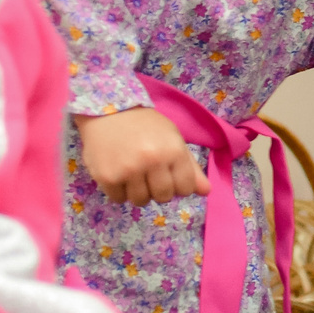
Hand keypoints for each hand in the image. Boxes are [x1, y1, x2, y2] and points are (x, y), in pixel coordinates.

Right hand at [78, 107, 207, 205]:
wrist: (108, 111)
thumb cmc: (145, 125)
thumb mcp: (173, 139)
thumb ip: (190, 167)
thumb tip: (206, 192)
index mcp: (173, 151)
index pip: (185, 188)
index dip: (178, 185)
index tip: (169, 175)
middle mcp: (153, 161)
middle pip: (163, 197)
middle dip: (158, 190)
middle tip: (149, 173)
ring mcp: (129, 170)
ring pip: (141, 201)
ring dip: (138, 192)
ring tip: (133, 173)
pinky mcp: (107, 177)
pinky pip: (119, 199)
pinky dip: (119, 191)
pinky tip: (118, 172)